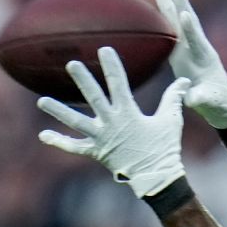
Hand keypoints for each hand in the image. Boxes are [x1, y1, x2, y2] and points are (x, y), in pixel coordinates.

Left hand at [37, 47, 189, 196]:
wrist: (157, 177)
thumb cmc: (165, 148)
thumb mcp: (171, 120)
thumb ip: (173, 98)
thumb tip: (184, 81)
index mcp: (129, 113)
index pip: (118, 84)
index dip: (112, 66)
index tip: (104, 49)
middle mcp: (111, 123)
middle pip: (93, 98)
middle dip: (83, 80)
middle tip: (71, 64)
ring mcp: (101, 138)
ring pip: (76, 122)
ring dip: (58, 111)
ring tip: (42, 101)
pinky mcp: (97, 152)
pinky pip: (75, 147)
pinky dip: (59, 142)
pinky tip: (44, 135)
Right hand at [152, 0, 226, 128]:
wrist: (224, 103)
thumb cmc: (220, 103)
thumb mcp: (212, 103)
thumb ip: (202, 98)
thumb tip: (192, 98)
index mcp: (205, 60)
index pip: (196, 41)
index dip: (190, 30)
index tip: (184, 14)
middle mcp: (198, 49)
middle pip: (187, 24)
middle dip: (179, 5)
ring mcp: (190, 49)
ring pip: (178, 22)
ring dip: (170, 4)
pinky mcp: (183, 52)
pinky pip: (173, 30)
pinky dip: (166, 15)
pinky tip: (159, 3)